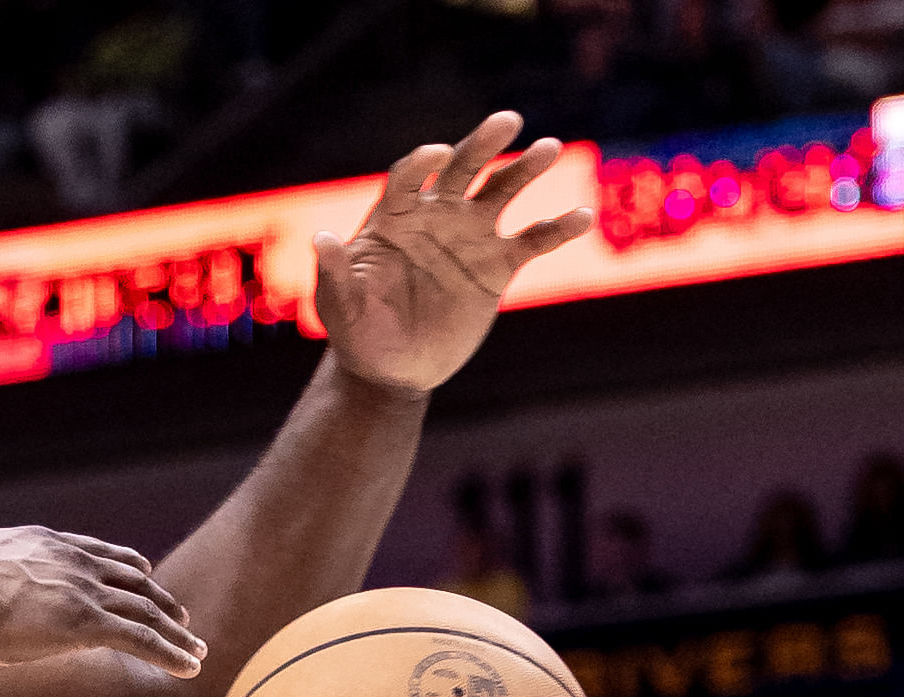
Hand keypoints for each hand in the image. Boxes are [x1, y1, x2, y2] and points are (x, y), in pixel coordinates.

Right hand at [0, 528, 204, 678]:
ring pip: (146, 610)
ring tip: (195, 647)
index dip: (127, 566)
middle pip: (132, 579)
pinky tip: (189, 666)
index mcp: (46, 543)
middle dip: (160, 599)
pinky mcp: (87, 622)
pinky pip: (142, 639)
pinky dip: (170, 653)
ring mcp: (83, 590)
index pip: (99, 552)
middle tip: (180, 615)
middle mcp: (74, 561)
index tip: (145, 575)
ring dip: (175, 631)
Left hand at [315, 114, 595, 395]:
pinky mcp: (497, 266)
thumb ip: (335, 273)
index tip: (437, 157)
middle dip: (483, 144)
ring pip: (501, 192)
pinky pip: (532, 241)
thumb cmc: (358, 334)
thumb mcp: (340, 308)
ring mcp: (470, 237)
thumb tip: (322, 240)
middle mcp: (436, 216)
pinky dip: (556, 229)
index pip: (409, 179)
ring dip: (524, 169)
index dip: (422, 165)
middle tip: (508, 120)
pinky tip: (580, 217)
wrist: (393, 369)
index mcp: (395, 217)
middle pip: (462, 169)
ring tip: (550, 148)